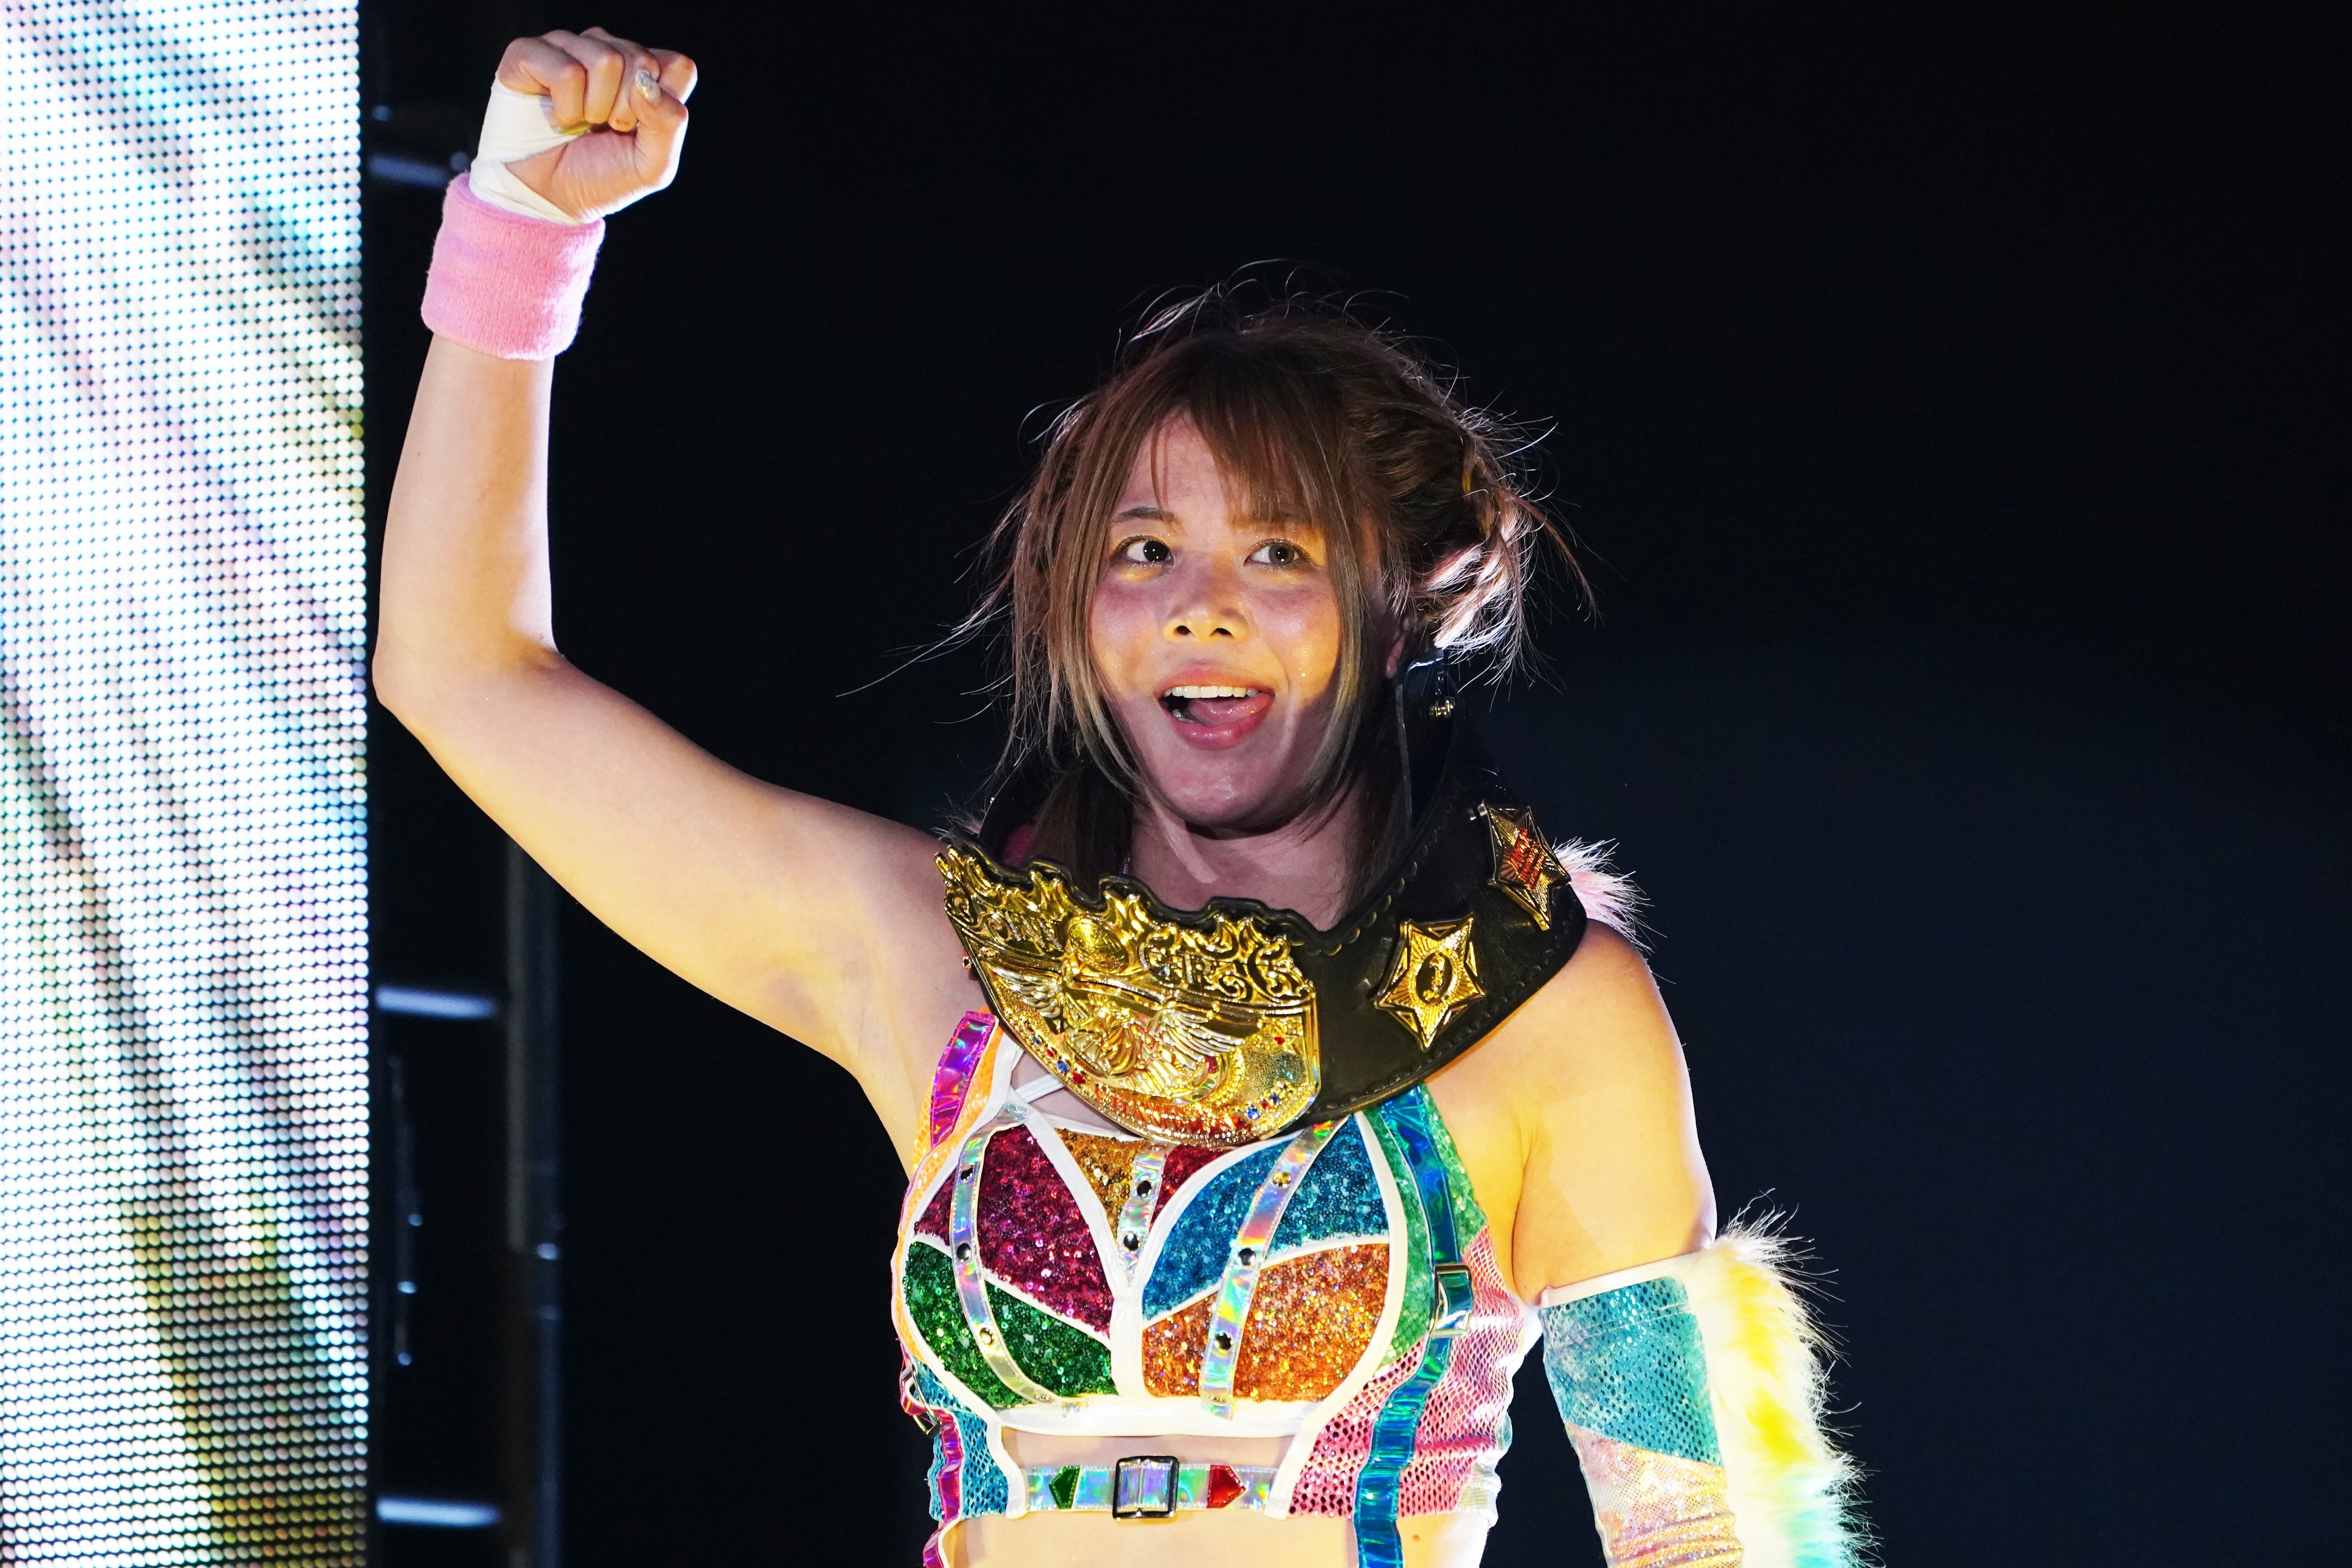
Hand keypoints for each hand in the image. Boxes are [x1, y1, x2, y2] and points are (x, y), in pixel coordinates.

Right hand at [494, 28, 697, 221]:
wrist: (549, 197)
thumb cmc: (600, 178)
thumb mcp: (652, 166)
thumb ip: (669, 124)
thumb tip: (645, 81)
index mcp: (643, 74)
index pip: (678, 66)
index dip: (662, 102)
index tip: (638, 128)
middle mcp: (607, 51)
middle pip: (641, 60)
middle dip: (625, 110)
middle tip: (603, 128)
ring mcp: (568, 47)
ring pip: (605, 60)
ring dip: (593, 108)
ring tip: (579, 122)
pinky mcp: (530, 53)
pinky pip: (565, 71)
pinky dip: (565, 109)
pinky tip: (557, 117)